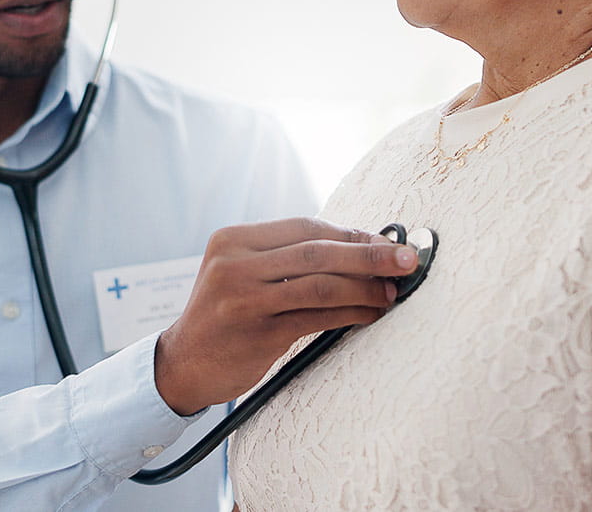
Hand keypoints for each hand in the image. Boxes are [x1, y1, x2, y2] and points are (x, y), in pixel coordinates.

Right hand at [153, 218, 416, 415]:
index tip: (387, 243)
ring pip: (321, 284)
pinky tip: (371, 313)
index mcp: (232, 239)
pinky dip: (352, 313)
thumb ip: (285, 258)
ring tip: (393, 292)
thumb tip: (360, 247)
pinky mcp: (258, 333)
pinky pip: (318, 317)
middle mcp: (234, 264)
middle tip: (409, 260)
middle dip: (370, 255)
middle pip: (316, 251)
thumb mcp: (240, 273)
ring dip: (366, 287)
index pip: (304, 227)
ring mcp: (244, 299)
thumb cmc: (225, 316)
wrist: (182, 364)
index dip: (351, 234)